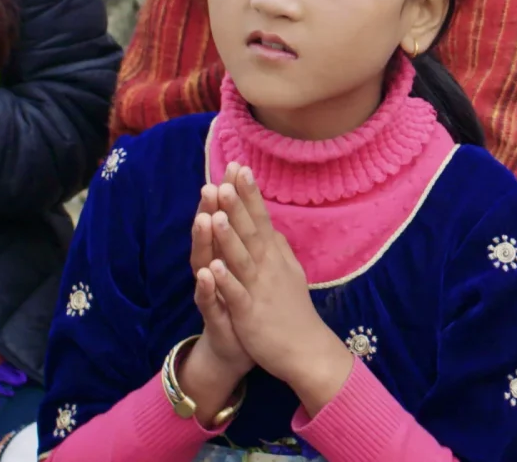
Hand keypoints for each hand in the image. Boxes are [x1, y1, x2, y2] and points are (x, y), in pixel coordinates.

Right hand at [175, 182, 253, 419]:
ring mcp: (211, 291)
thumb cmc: (245, 302)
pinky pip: (207, 300)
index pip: (228, 220)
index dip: (231, 196)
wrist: (238, 347)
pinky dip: (206, 286)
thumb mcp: (251, 267)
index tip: (235, 168)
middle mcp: (214, 269)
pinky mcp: (213, 316)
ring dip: (204, 242)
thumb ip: (250, 240)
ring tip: (205, 219)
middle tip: (211, 185)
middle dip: (211, 210)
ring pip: (204, 263)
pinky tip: (206, 272)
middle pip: (211, 236)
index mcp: (228, 256)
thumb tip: (255, 209)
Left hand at [204, 164, 355, 414]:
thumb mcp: (290, 273)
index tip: (241, 167)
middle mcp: (268, 268)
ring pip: (242, 259)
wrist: (305, 350)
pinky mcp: (250, 314)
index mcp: (274, 257)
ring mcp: (259, 290)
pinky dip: (224, 281)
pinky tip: (211, 267)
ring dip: (229, 236)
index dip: (250, 194)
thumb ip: (279, 250)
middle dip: (238, 205)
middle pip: (252, 231)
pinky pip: (236, 295)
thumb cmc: (293, 311)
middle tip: (228, 177)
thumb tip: (273, 229)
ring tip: (216, 213)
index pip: (261, 218)